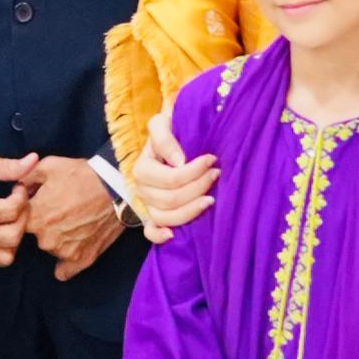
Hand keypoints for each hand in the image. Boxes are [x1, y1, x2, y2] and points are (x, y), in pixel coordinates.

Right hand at [0, 148, 35, 268]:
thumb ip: (5, 166)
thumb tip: (33, 161)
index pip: (10, 211)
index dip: (22, 196)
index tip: (17, 187)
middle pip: (12, 236)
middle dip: (23, 216)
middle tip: (18, 202)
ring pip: (7, 255)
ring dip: (15, 236)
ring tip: (10, 217)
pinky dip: (4, 247)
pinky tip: (0, 228)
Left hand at [23, 158, 127, 280]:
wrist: (116, 186)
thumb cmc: (82, 174)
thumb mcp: (48, 166)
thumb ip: (24, 179)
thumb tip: (14, 189)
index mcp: (34, 217)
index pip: (17, 222)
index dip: (26, 211)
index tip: (36, 204)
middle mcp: (46, 239)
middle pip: (34, 236)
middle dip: (41, 225)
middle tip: (59, 211)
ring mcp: (64, 252)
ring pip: (51, 249)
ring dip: (56, 239)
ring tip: (73, 221)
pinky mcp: (83, 259)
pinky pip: (65, 272)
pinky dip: (66, 264)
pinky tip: (71, 248)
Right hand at [128, 110, 218, 240]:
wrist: (171, 140)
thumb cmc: (171, 131)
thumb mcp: (163, 123)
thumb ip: (164, 136)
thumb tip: (178, 161)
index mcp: (142, 168)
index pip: (170, 179)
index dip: (193, 171)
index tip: (212, 159)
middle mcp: (142, 189)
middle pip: (171, 199)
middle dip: (198, 187)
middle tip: (217, 174)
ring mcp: (147, 205)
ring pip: (167, 218)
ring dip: (191, 210)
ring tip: (211, 199)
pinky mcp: (153, 217)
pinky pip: (150, 232)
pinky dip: (159, 236)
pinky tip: (174, 235)